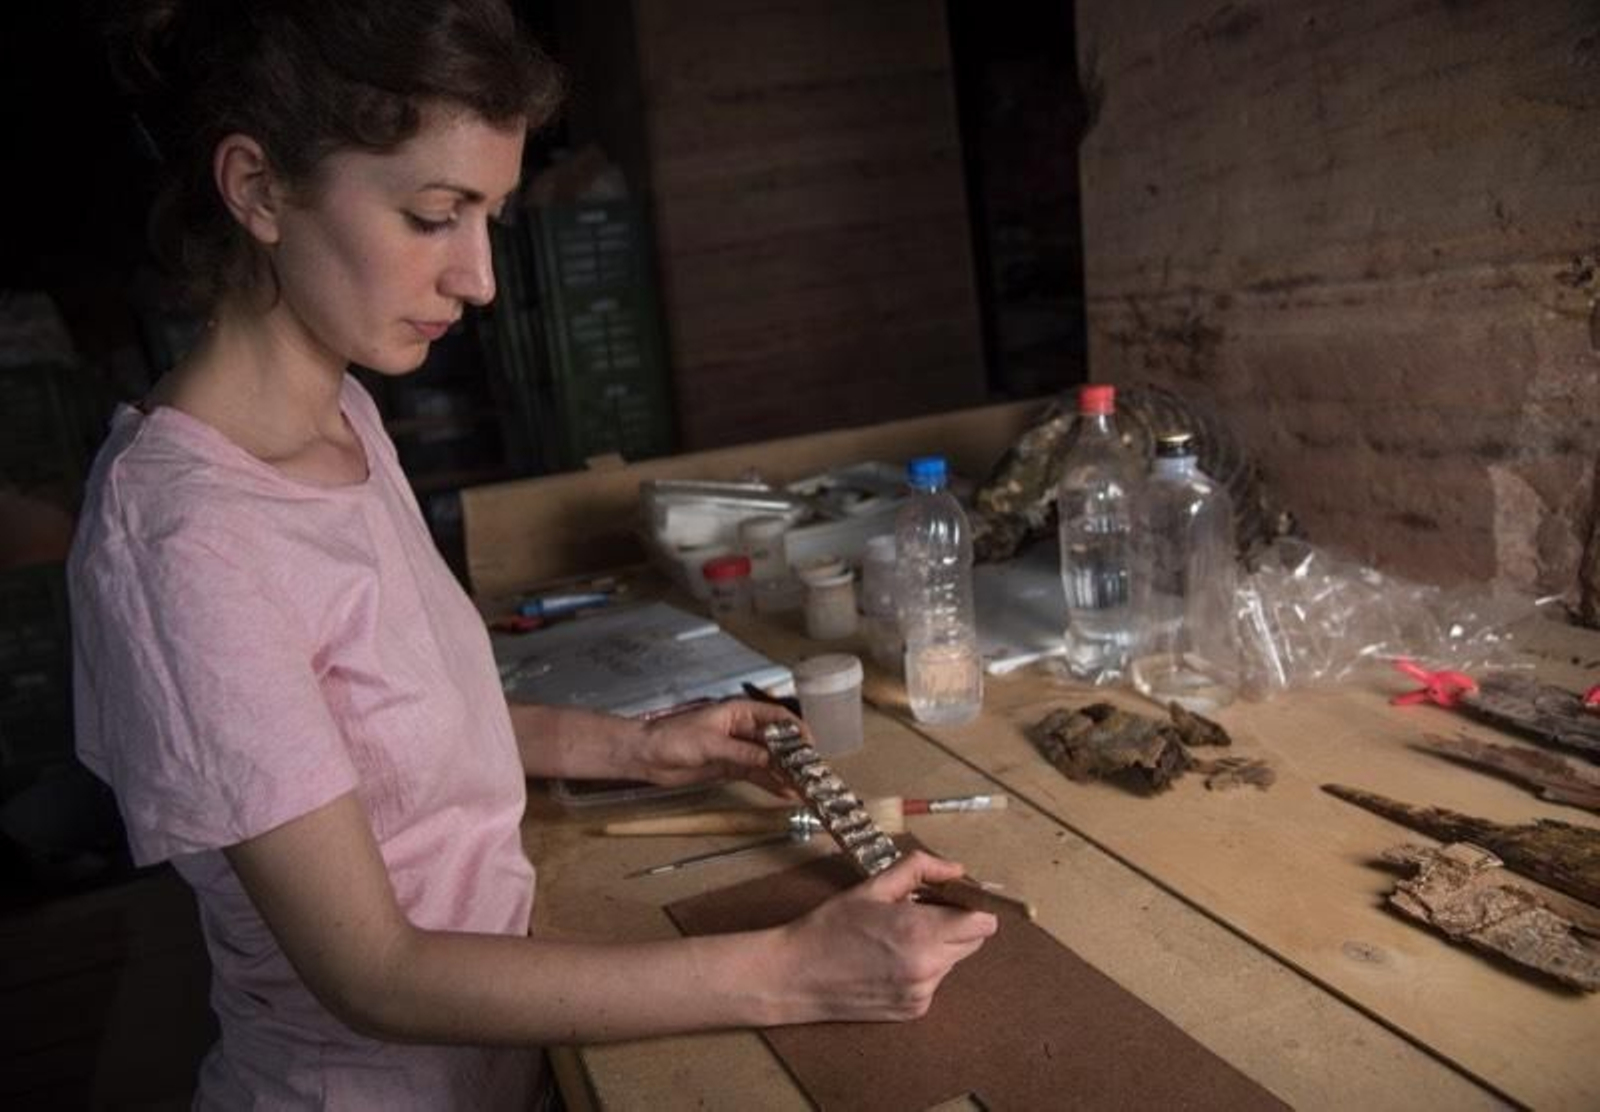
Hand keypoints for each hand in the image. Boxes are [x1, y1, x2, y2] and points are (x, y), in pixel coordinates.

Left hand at [628, 698, 799, 794]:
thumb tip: (770, 759)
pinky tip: (785, 793)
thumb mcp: (709, 744)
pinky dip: (770, 783)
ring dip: (785, 774)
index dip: (795, 729)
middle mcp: (743, 730)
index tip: (810, 745)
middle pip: (776, 741)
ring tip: (803, 789)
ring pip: (769, 761)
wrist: (647, 755)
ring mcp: (738, 750)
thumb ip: (741, 752)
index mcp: (739, 713)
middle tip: (811, 773)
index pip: (776, 716)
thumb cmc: (672, 738)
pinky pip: (757, 775)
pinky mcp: (731, 768)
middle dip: (794, 756)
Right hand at [773, 851, 996, 1022]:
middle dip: (955, 925)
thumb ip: (919, 870)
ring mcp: (922, 993)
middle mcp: (927, 967)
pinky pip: (933, 982)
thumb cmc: (831, 926)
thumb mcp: (872, 887)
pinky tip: (889, 961)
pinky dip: (921, 969)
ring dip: (937, 947)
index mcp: (920, 932)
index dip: (971, 907)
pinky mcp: (913, 1011)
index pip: (983, 923)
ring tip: (896, 938)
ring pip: (952, 962)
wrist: (797, 975)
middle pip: (973, 942)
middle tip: (920, 913)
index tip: (950, 899)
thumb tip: (955, 869)